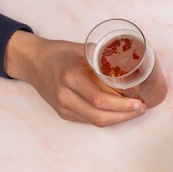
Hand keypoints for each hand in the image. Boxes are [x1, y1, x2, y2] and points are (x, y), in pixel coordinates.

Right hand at [4, 31, 146, 126]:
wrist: (31, 61)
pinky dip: (106, 117)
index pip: (99, 100)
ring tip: (133, 111)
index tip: (138, 103)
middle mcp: (65, 96)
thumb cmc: (56, 53)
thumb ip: (102, 56)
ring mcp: (63, 107)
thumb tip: (127, 59)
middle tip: (141, 109)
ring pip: (96, 122)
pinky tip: (118, 112)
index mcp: (70, 78)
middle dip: (125, 115)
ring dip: (118, 119)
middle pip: (100, 116)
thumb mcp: (79, 49)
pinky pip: (89, 120)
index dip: (122, 106)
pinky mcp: (64, 114)